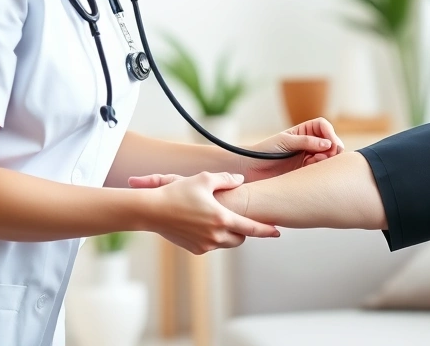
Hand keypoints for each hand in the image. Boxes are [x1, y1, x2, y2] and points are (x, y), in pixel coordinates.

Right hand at [128, 172, 277, 253]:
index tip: (278, 232)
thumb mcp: (204, 179)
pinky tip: (204, 224)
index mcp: (222, 218)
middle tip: (241, 219)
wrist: (151, 210)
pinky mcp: (195, 249)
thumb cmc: (178, 192)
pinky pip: (212, 245)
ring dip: (229, 234)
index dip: (266, 230)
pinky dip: (214, 237)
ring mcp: (205, 245)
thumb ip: (226, 179)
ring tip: (221, 220)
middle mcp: (216, 235)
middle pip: (241, 238)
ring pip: (227, 242)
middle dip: (244, 231)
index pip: (252, 228)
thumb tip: (240, 180)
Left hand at [243, 118, 344, 181]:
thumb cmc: (265, 151)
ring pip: (328, 155)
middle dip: (333, 147)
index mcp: (303, 131)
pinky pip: (320, 168)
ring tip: (317, 161)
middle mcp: (308, 143)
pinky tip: (312, 168)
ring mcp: (308, 156)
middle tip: (329, 154)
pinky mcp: (306, 170)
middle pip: (329, 140)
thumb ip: (306, 141)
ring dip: (327, 158)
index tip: (331, 143)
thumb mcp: (286, 141)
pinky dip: (320, 167)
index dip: (329, 133)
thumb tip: (328, 144)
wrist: (252, 168)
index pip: (323, 126)